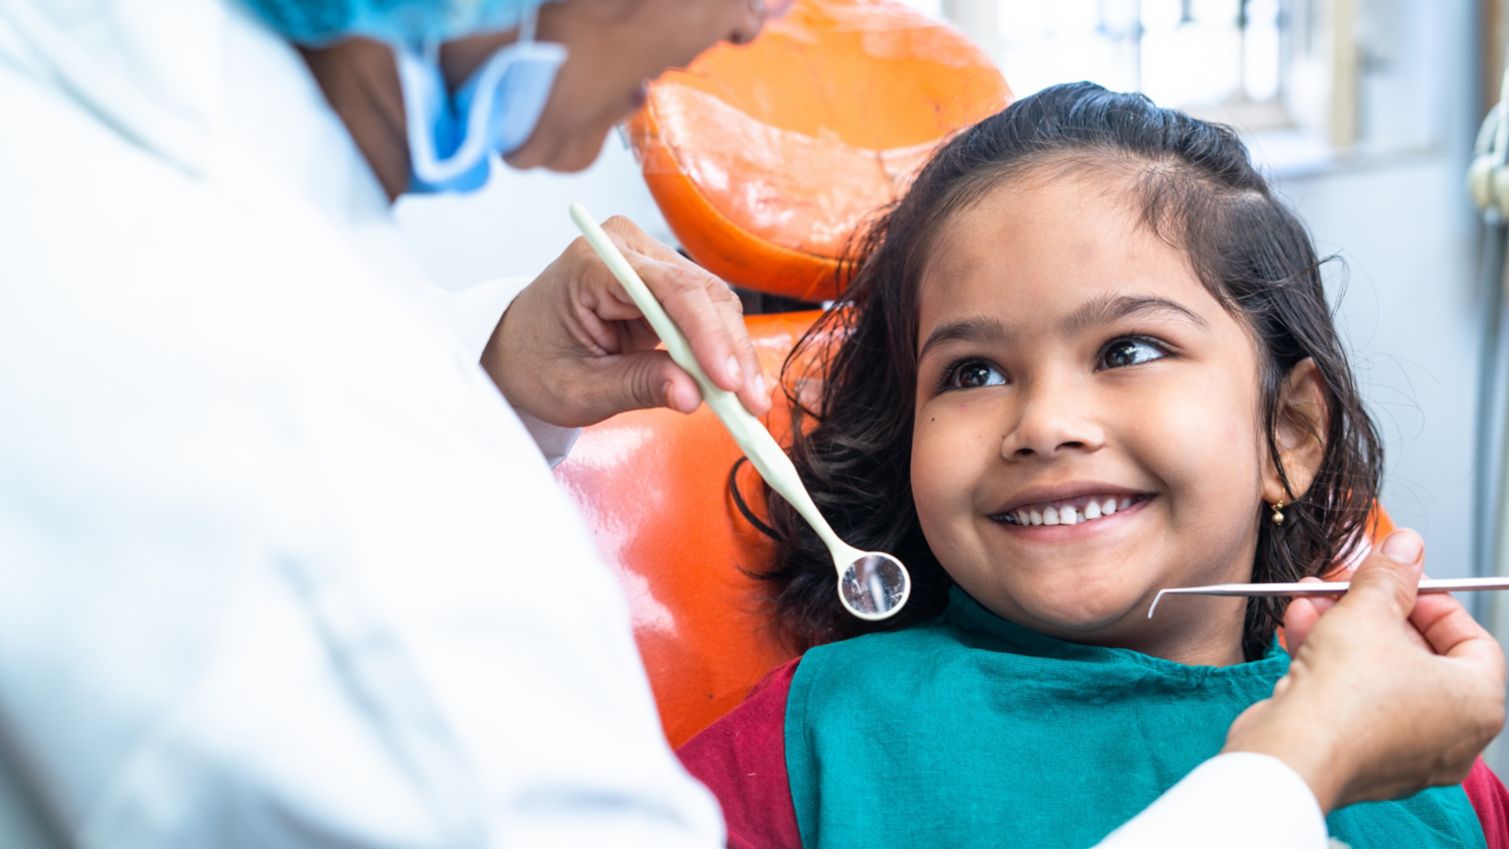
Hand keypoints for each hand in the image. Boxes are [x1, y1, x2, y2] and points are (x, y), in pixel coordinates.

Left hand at [482, 215, 770, 427]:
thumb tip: (693, 395)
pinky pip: (705, 311)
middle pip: (701, 292)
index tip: (728, 381)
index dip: (707, 335)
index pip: (668, 289)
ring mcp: (648, 258)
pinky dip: (722, 349)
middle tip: (750, 405)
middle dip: (730, 350)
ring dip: (734, 352)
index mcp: (593, 264)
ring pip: (713, 301)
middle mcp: (626, 247)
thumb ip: (636, 386)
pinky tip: (736, 384)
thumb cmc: (535, 363)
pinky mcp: (664, 280)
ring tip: (748, 403)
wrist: (515, 349)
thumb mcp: (578, 388)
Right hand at [1223, 529, 1505, 812]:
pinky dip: (1329, 664)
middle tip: (1347, 583)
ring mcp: (1405, 751)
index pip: (1470, 637)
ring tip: (1309, 598)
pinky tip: (1298, 627)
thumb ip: (1390, 575)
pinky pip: (1354, 700)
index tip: (1398, 578)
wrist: (1291, 752)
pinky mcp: (1360, 756)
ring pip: (1379, 674)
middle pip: (1417, 652)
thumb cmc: (1345, 699)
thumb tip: (1405, 547)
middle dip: (1372, 609)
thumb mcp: (1368, 612)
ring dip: (1341, 629)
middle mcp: (1451, 735)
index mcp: (1477, 703)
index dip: (1430, 598)